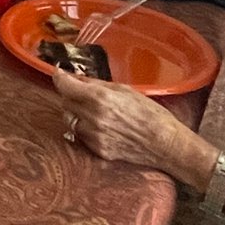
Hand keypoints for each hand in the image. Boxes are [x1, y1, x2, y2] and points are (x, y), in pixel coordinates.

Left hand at [53, 69, 204, 178]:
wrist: (165, 144)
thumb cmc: (151, 113)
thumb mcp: (125, 90)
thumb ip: (98, 85)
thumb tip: (78, 79)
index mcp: (99, 99)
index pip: (65, 86)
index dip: (59, 78)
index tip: (59, 73)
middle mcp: (92, 118)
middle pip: (65, 102)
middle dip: (70, 95)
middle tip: (81, 91)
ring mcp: (93, 137)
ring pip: (70, 120)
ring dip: (75, 112)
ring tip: (91, 109)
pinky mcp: (97, 150)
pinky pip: (81, 136)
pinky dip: (84, 128)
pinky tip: (100, 125)